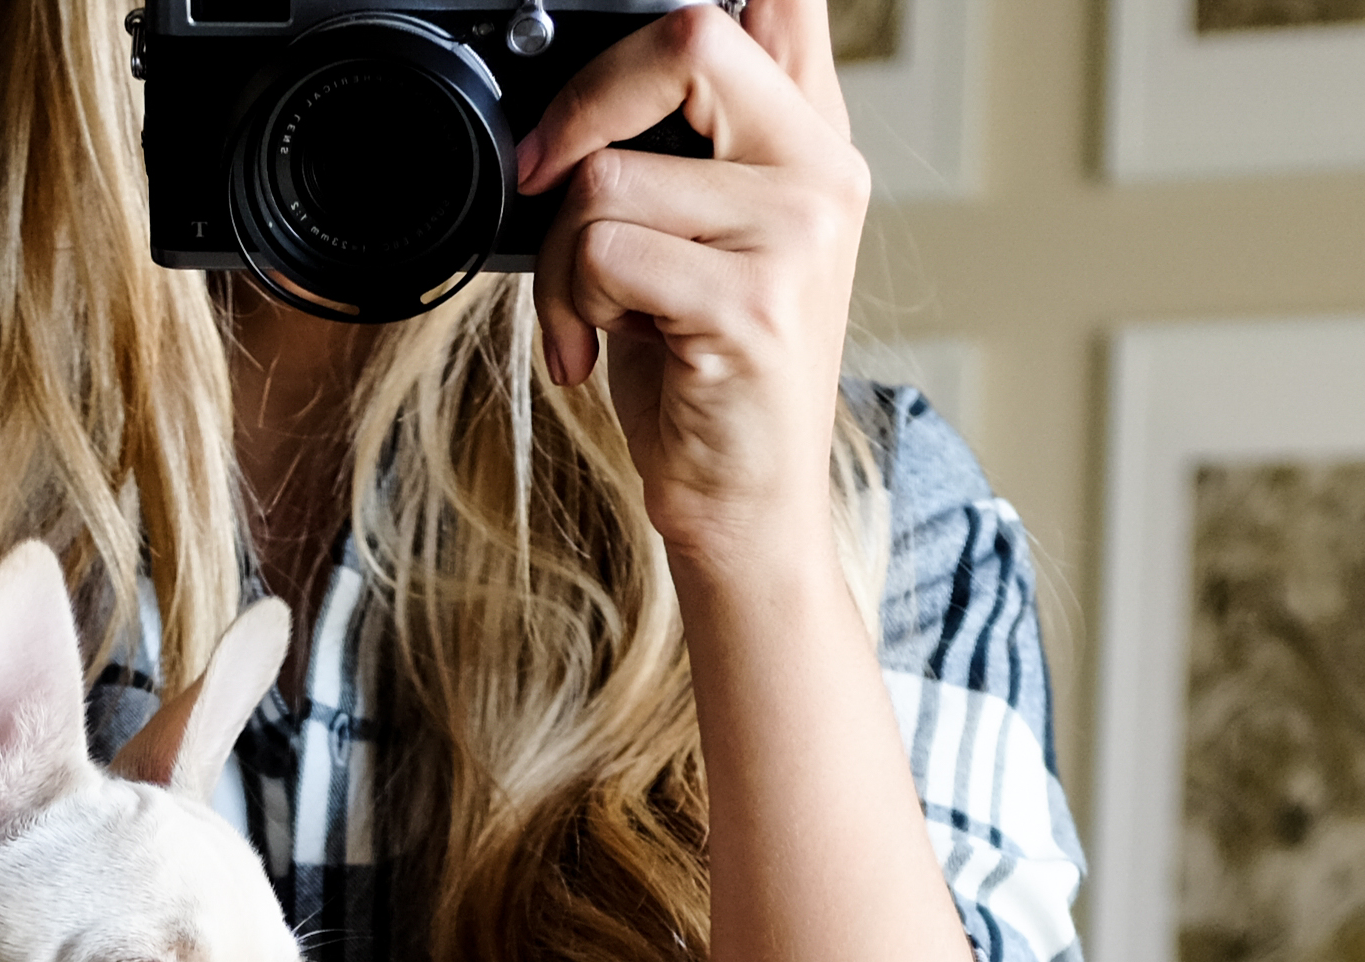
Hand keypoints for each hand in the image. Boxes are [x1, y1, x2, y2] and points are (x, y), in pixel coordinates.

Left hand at [514, 0, 866, 580]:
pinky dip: (569, 307)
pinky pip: (604, 253)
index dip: (668, 17)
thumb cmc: (707, 378)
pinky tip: (595, 352)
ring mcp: (794, 235)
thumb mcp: (707, 238)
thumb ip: (692, 143)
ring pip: (610, 176)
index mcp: (813, 139)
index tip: (609, 84)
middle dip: (583, 107)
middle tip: (545, 175)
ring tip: (590, 313)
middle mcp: (820, 172)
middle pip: (687, 38)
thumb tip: (609, 77)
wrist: (745, 509)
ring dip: (560, 257)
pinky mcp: (750, 304)